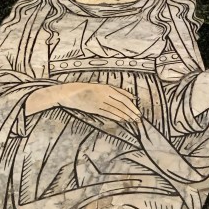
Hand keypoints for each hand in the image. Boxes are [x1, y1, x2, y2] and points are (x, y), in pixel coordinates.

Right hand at [25, 82, 141, 123]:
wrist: (69, 93)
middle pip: (121, 103)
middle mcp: (104, 94)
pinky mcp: (94, 108)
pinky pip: (108, 113)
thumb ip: (115, 91)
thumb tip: (130, 97)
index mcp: (106, 87)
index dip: (131, 103)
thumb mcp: (101, 88)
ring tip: (133, 121)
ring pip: (116, 109)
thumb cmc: (86, 90)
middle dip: (131, 111)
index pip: (123, 96)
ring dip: (126, 115)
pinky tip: (123, 120)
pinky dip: (116, 117)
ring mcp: (99, 101)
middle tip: (139, 118)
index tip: (138, 109)